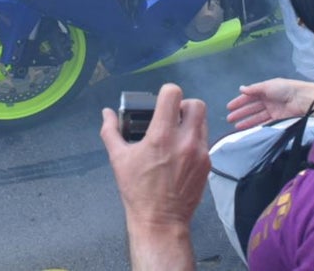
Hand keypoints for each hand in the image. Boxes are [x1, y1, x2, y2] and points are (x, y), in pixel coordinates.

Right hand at [100, 84, 208, 259]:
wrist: (160, 220)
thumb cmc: (138, 190)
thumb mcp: (118, 159)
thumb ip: (111, 131)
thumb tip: (106, 113)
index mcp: (161, 135)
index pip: (173, 94)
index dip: (166, 93)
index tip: (160, 103)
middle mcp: (185, 140)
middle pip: (196, 103)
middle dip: (184, 105)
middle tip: (171, 117)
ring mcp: (200, 152)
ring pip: (203, 121)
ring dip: (191, 121)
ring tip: (176, 134)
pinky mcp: (207, 164)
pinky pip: (204, 140)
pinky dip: (194, 139)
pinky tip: (181, 152)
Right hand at [226, 79, 313, 129]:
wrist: (302, 99)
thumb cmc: (284, 89)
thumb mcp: (267, 86)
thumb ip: (253, 89)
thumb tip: (241, 88)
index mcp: (264, 90)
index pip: (249, 96)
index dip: (239, 101)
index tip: (229, 107)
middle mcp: (267, 100)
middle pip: (251, 107)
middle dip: (240, 113)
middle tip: (229, 119)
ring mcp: (272, 110)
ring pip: (256, 116)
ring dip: (246, 121)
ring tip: (236, 126)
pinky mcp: (277, 119)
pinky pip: (264, 122)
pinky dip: (256, 125)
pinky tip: (248, 129)